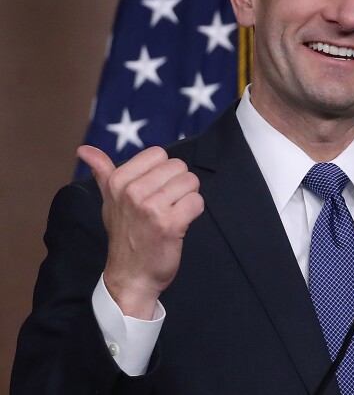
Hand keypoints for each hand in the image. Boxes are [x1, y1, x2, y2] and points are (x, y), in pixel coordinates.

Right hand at [77, 145, 203, 318]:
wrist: (130, 277)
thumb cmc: (124, 235)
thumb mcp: (108, 201)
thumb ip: (102, 172)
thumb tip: (83, 150)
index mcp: (118, 181)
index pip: (159, 154)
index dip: (163, 172)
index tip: (154, 191)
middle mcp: (132, 191)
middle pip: (179, 167)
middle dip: (178, 185)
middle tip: (165, 206)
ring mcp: (150, 208)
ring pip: (191, 182)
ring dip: (187, 199)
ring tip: (172, 215)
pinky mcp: (169, 224)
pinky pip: (197, 202)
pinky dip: (194, 212)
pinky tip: (180, 224)